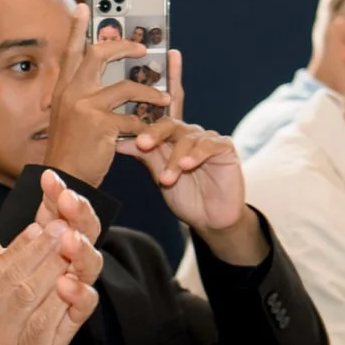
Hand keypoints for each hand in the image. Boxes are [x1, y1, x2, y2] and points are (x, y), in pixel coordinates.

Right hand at [0, 203, 84, 344]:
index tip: (37, 229)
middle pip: (12, 277)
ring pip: (30, 295)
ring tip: (70, 249)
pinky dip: (60, 302)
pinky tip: (73, 286)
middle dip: (39, 250)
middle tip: (61, 229)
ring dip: (53, 269)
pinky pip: (45, 323)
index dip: (16, 247)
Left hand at [26, 169, 105, 344]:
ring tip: (69, 240)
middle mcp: (65, 260)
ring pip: (90, 262)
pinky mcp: (73, 317)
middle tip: (67, 199)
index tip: (47, 177)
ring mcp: (72, 288)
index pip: (57, 209)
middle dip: (76, 212)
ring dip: (81, 249)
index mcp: (46, 242)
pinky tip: (65, 285)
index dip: (55, 192)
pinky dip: (78, 293)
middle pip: (82, 229)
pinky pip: (86, 302)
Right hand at [43, 4, 176, 184]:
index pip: (71, 51)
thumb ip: (82, 95)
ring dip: (150, 92)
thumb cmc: (71, 150)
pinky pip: (132, 117)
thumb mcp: (68, 117)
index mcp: (63, 89)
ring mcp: (85, 106)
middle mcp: (71, 92)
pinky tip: (152, 130)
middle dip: (124, 46)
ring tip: (165, 99)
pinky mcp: (101, 124)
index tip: (85, 6)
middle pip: (100, 54)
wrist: (64, 179)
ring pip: (126, 86)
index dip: (77, 28)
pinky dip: (145, 124)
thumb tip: (105, 79)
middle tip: (142, 48)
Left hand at [120, 101, 251, 237]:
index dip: (139, 129)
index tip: (119, 138)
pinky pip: (210, 144)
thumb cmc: (187, 198)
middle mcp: (189, 135)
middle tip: (142, 144)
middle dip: (154, 133)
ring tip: (166, 179)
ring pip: (188, 138)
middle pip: (170, 125)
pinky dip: (197, 154)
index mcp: (171, 140)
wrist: (212, 220)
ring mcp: (207, 139)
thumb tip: (119, 142)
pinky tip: (186, 165)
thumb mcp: (161, 177)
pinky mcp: (225, 148)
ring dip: (175, 159)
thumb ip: (146, 157)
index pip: (154, 125)